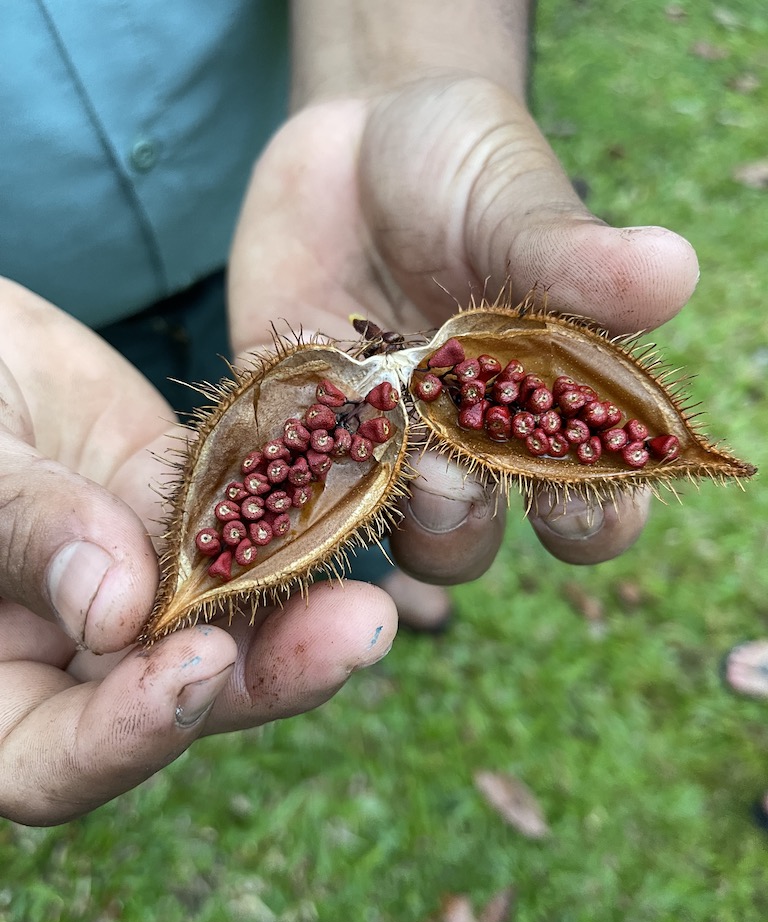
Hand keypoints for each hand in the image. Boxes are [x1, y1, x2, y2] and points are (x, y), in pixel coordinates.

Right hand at [0, 280, 396, 823]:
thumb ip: (18, 531)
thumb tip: (116, 611)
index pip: (46, 760)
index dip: (123, 738)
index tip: (193, 669)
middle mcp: (68, 649)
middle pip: (172, 702)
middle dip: (264, 676)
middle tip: (356, 633)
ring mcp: (137, 585)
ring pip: (227, 622)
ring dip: (302, 610)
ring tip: (374, 593)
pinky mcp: (183, 518)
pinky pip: (243, 529)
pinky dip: (291, 521)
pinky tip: (349, 499)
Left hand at [229, 74, 698, 579]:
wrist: (357, 140)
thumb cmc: (466, 170)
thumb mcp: (514, 199)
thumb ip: (571, 254)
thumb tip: (674, 271)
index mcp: (541, 414)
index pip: (584, 498)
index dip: (589, 517)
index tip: (575, 499)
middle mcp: (459, 449)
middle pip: (468, 535)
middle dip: (459, 523)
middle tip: (446, 478)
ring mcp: (370, 443)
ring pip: (369, 524)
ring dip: (361, 510)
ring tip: (362, 455)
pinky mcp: (290, 423)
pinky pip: (275, 472)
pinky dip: (267, 475)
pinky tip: (261, 461)